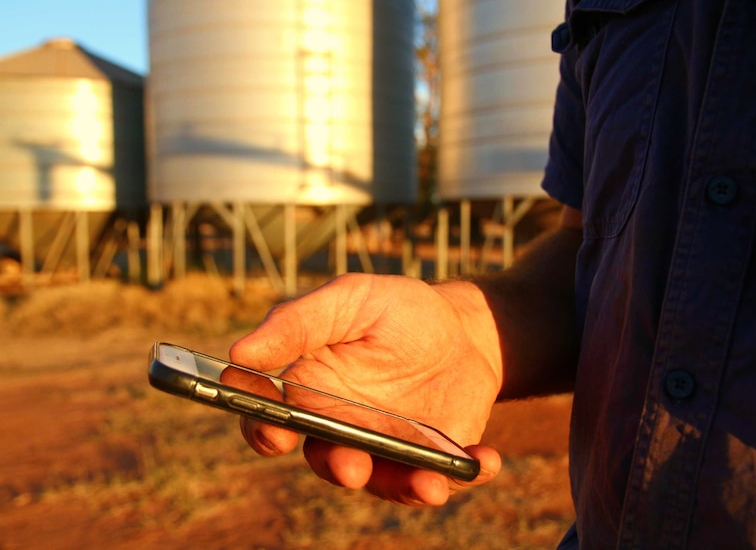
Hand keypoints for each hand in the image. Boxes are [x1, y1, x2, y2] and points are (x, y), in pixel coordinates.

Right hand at [229, 273, 503, 504]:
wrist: (463, 328)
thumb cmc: (395, 309)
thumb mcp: (349, 298)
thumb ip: (297, 322)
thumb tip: (240, 352)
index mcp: (308, 391)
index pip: (269, 420)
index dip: (264, 431)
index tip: (275, 431)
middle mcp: (341, 429)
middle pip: (326, 460)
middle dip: (338, 467)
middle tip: (353, 464)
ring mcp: (387, 450)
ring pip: (385, 482)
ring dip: (405, 486)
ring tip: (432, 484)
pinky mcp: (431, 461)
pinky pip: (443, 479)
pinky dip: (464, 475)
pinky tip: (486, 460)